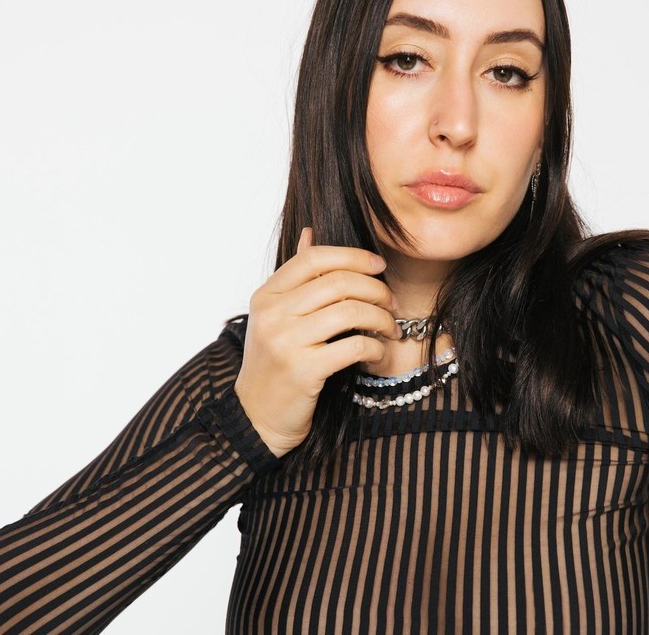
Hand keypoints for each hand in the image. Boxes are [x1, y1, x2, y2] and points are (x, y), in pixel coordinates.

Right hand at [235, 228, 398, 457]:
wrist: (257, 415)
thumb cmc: (274, 363)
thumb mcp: (275, 316)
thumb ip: (295, 277)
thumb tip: (310, 232)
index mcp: (266, 295)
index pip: (315, 259)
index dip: (353, 257)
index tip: (379, 266)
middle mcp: (272, 315)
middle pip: (338, 283)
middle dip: (375, 289)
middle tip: (391, 302)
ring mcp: (286, 342)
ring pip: (351, 312)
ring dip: (381, 318)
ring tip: (389, 328)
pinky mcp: (303, 370)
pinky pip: (354, 347)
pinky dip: (376, 347)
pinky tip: (378, 352)